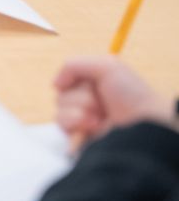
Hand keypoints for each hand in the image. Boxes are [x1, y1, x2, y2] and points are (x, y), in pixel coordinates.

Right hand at [54, 56, 171, 142]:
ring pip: (59, 107)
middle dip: (81, 96)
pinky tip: (93, 124)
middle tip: (101, 102)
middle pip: (62, 92)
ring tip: (99, 116)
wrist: (144, 125)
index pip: (67, 77)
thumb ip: (73, 65)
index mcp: (92, 84)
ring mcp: (82, 119)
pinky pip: (60, 124)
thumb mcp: (106, 66)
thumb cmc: (131, 95)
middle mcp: (86, 101)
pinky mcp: (78, 135)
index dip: (74, 78)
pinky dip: (74, 121)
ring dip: (79, 109)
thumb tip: (55, 84)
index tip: (90, 81)